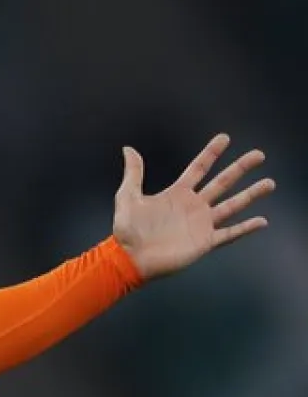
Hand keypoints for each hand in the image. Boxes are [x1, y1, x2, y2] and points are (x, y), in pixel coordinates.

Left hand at [113, 134, 273, 280]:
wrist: (130, 258)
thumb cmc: (127, 230)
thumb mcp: (128, 197)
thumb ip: (133, 173)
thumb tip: (128, 149)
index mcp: (177, 193)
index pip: (199, 168)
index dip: (211, 153)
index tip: (225, 138)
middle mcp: (193, 206)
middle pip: (222, 182)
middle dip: (240, 168)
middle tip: (259, 154)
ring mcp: (201, 224)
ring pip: (232, 205)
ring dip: (251, 194)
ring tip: (270, 183)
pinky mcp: (204, 242)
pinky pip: (230, 233)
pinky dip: (246, 228)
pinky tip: (262, 221)